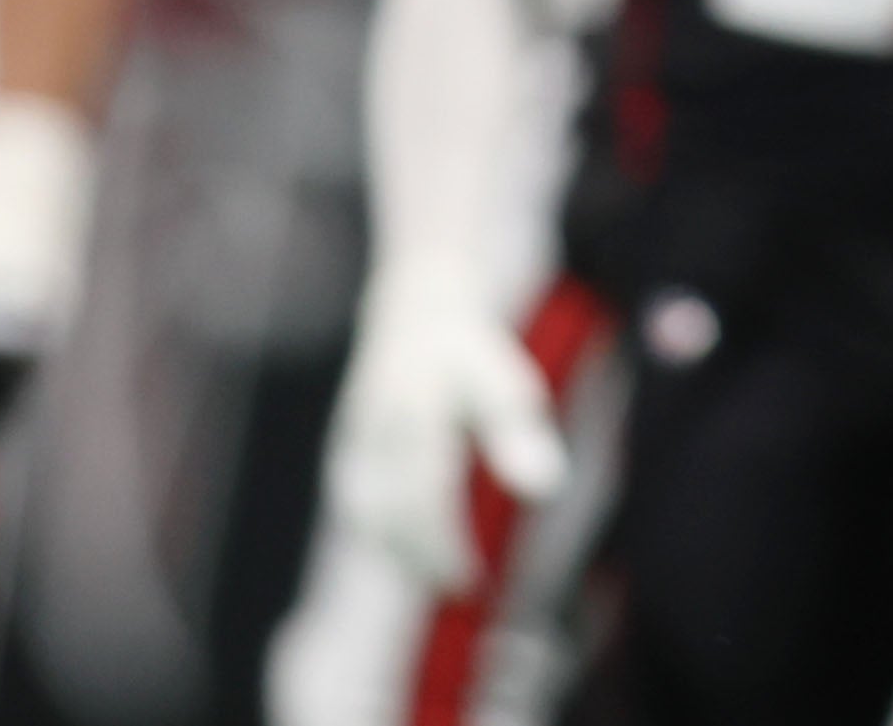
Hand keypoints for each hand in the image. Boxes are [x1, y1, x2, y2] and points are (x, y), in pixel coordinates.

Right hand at [321, 259, 569, 588]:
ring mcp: (356, 434)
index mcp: (418, 411)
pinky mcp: (347, 441)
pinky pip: (357, 498)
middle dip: (424, 557)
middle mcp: (379, 426)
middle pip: (391, 512)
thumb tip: (544, 489)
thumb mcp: (508, 383)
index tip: (471, 582)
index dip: (444, 548)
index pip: (425, 498)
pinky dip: (381, 529)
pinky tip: (410, 549)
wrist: (420, 305)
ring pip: (366, 511)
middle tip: (464, 586)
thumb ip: (518, 434)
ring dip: (399, 550)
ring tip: (439, 573)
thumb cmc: (474, 352)